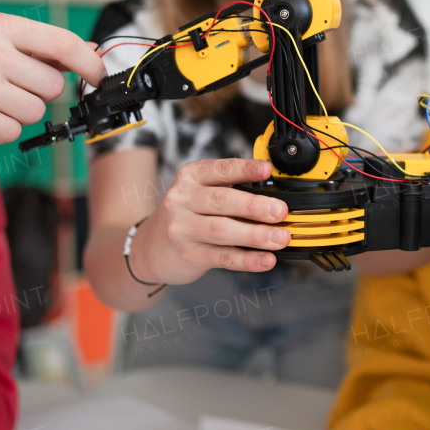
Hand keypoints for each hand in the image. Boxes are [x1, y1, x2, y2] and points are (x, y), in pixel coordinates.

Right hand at [0, 12, 105, 143]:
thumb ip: (40, 47)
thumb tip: (91, 50)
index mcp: (0, 26)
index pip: (63, 42)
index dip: (90, 62)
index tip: (98, 75)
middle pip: (53, 86)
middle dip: (41, 94)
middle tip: (12, 90)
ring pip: (35, 112)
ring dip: (21, 114)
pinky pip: (12, 131)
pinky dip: (2, 130)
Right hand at [130, 158, 289, 284]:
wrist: (149, 249)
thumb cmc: (185, 216)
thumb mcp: (198, 194)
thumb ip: (228, 190)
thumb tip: (273, 196)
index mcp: (190, 177)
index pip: (220, 169)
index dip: (245, 169)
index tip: (267, 170)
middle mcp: (182, 199)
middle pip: (222, 201)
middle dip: (254, 206)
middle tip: (280, 211)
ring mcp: (182, 228)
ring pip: (222, 230)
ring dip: (255, 235)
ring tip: (280, 238)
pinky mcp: (188, 254)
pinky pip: (223, 257)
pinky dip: (247, 259)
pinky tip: (266, 260)